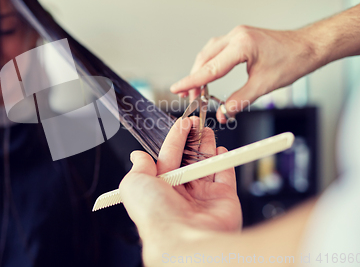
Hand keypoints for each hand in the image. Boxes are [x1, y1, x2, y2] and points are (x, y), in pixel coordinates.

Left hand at [119, 117, 241, 260]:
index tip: (183, 123)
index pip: (168, 156)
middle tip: (198, 123)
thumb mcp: (134, 184)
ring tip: (208, 131)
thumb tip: (137, 156)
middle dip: (193, 140)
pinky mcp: (223, 200)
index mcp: (159, 189)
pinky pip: (225, 176)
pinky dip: (225, 162)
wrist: (183, 237)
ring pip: (207, 165)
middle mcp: (181, 194)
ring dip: (208, 146)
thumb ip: (138, 167)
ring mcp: (203, 197)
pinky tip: (222, 150)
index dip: (175, 138)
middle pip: (188, 159)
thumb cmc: (156, 215)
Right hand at [170, 26, 320, 121]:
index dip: (192, 81)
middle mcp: (236, 36)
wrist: (308, 47)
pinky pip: (217, 49)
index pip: (210, 68)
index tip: (177, 88)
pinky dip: (210, 63)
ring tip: (197, 90)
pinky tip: (209, 74)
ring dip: (201, 70)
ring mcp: (237, 35)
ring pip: (209, 53)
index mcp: (242, 45)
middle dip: (194, 78)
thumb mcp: (264, 85)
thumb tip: (223, 113)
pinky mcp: (240, 38)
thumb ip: (240, 100)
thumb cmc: (292, 61)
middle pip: (205, 59)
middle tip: (189, 97)